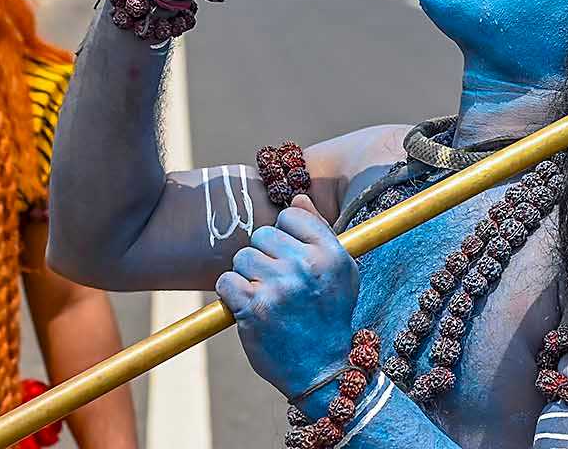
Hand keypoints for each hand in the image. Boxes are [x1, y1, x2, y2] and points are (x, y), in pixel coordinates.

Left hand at [215, 195, 359, 398]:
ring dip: (247, 275)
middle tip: (277, 282)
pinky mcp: (252, 307)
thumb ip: (319, 231)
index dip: (285, 236)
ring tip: (265, 295)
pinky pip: (226, 281)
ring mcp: (278, 287)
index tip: (290, 258)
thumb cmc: (329, 316)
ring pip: (242, 257)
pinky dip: (231, 293)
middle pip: (261, 235)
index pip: (290, 216)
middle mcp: (305, 266)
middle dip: (265, 256)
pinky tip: (247, 306)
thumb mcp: (341, 272)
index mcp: (329, 254)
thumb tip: (297, 197)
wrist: (321, 369)